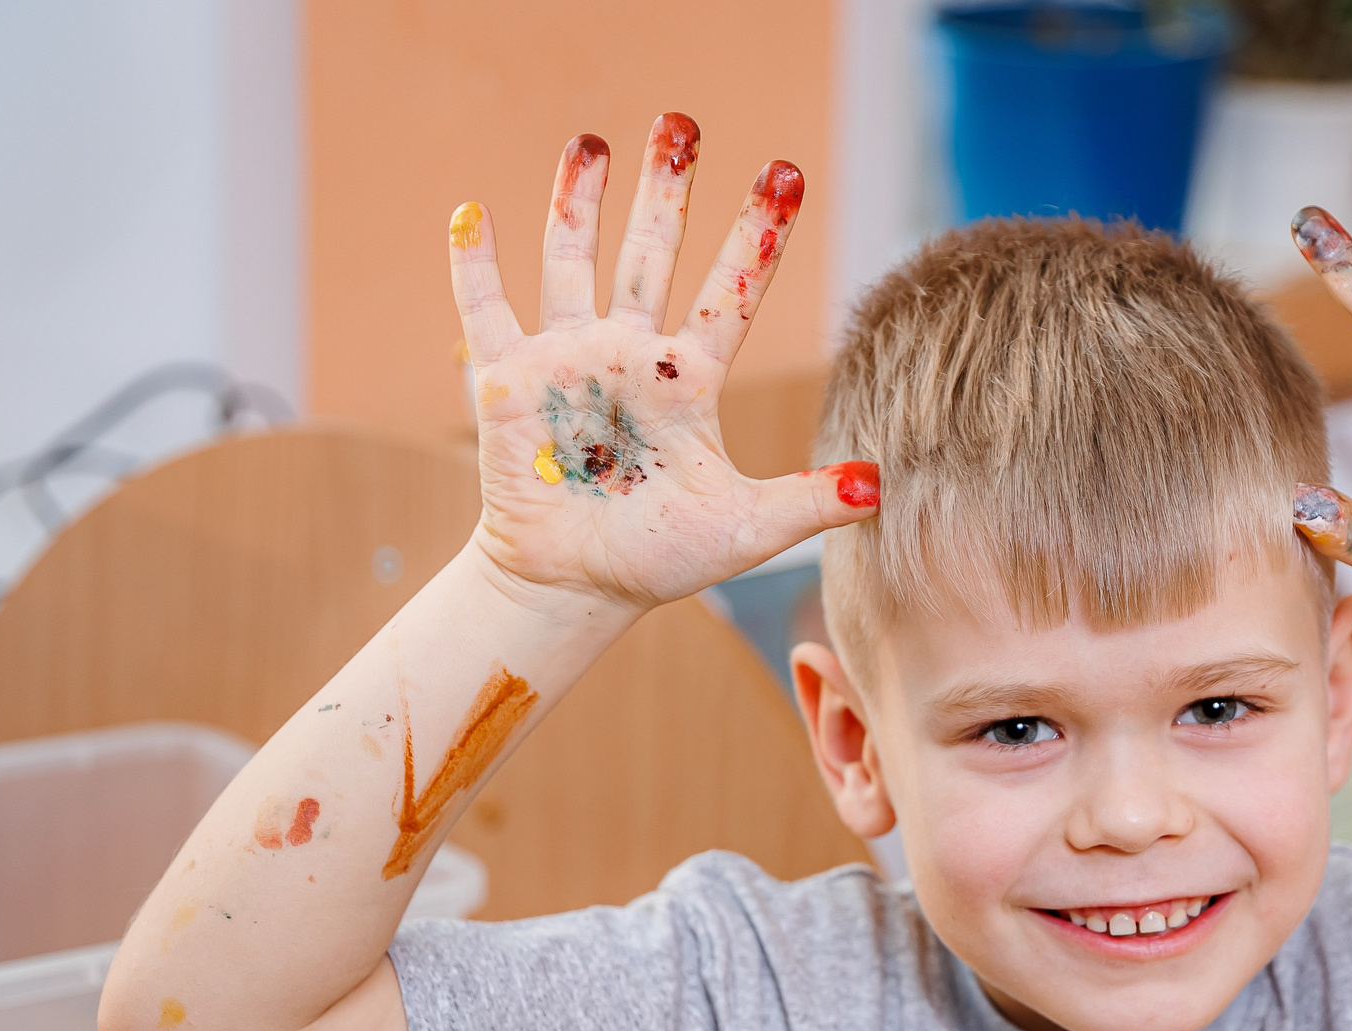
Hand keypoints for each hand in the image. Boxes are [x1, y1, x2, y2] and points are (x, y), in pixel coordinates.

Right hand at [448, 115, 878, 611]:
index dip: (757, 235)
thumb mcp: (747, 531)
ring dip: (578, 202)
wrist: (574, 587)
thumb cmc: (660, 558)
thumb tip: (879, 487)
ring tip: (591, 142)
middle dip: (667, 190)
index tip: (785, 173)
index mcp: (689, 378)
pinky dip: (475, 264)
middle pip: (652, 254)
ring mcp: (569, 361)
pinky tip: (471, 212)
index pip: (730, 291)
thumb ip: (809, 503)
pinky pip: (486, 311)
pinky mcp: (508, 383)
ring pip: (573, 261)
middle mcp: (631, 354)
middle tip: (682, 122)